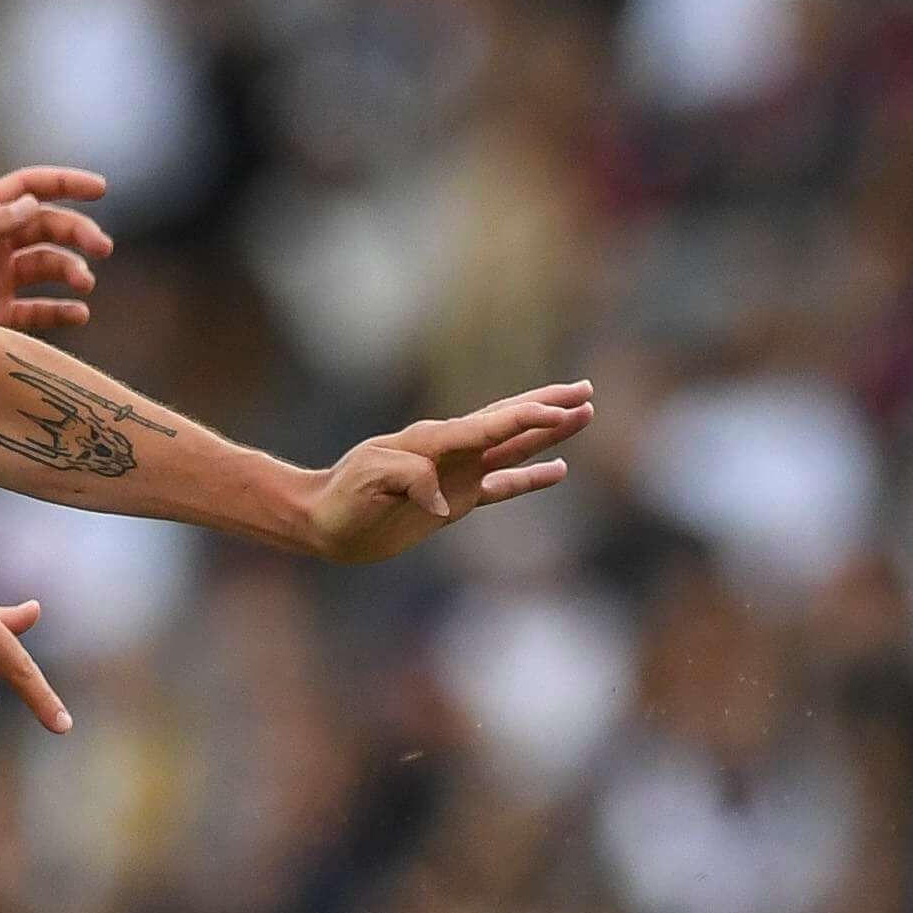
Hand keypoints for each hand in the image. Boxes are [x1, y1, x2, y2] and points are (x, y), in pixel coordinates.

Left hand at [0, 166, 113, 332]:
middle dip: (78, 232)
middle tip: (102, 247)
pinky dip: (63, 311)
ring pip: (49, 266)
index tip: (100, 189)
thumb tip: (33, 204)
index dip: (64, 184)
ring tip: (85, 283)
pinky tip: (79, 313)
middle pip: (47, 227)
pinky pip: (40, 310)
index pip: (28, 188)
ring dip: (73, 270)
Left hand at [299, 380, 593, 563]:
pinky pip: (503, 485)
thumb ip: (409, 479)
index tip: (562, 409)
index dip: (529, 416)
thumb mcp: (371, 480)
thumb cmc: (344, 496)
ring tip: (584, 414)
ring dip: (549, 433)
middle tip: (586, 390)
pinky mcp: (457, 499)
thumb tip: (447, 503)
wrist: (325, 521)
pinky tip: (558, 470)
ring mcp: (458, 473)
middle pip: (512, 422)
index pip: (492, 424)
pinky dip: (531, 478)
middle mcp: (453, 451)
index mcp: (435, 440)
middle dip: (550, 407)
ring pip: (515, 447)